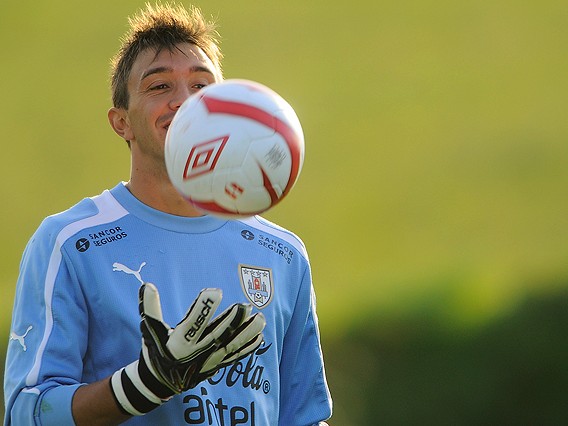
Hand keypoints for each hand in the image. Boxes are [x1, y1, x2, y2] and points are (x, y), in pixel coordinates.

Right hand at [110, 283, 265, 415]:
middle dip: (232, 320)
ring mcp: (209, 360)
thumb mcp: (149, 330)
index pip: (192, 323)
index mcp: (178, 343)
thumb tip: (147, 285)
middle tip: (244, 305)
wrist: (159, 383)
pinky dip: (247, 347)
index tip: (214, 292)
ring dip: (246, 332)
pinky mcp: (216, 365)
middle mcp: (196, 353)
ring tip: (260, 318)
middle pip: (217, 335)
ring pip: (231, 346)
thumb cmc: (155, 351)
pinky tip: (259, 336)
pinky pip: (235, 356)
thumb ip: (150, 308)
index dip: (203, 308)